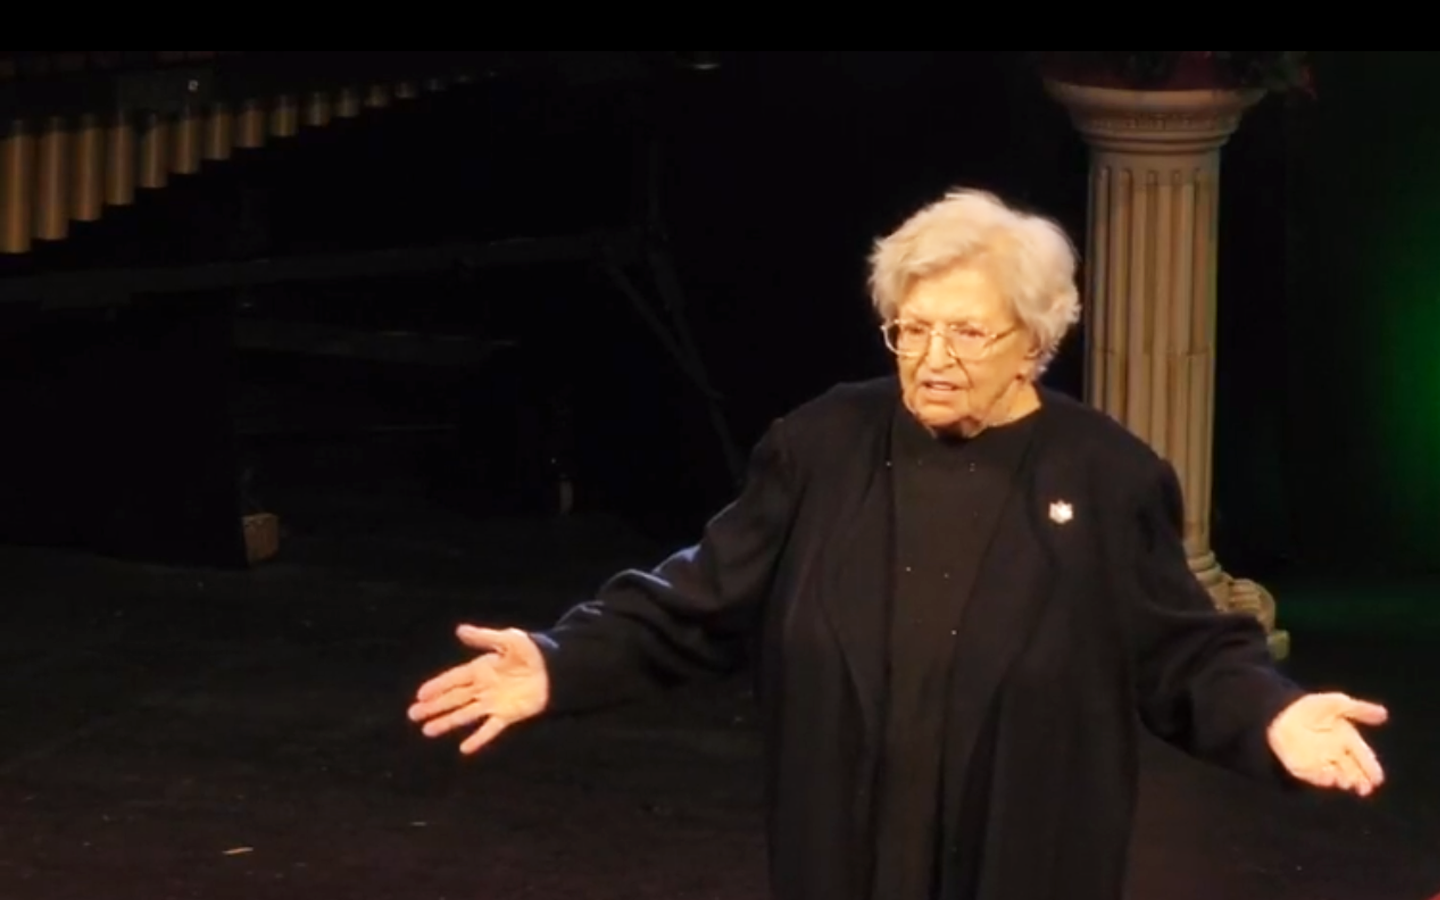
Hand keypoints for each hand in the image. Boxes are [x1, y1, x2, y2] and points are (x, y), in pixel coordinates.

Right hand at [407, 625, 549, 753]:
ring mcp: (494, 703)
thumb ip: (484, 637)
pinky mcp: (507, 715)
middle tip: (413, 714)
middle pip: (454, 698)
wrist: (555, 669)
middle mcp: (483, 687)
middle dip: (433, 706)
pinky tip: (464, 748)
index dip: (437, 686)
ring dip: (447, 722)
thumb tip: (460, 629)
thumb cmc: (532, 652)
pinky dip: (478, 739)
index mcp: (481, 668)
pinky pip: (490, 729)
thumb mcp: (509, 639)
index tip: (420, 695)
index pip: (453, 679)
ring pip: (465, 714)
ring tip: (428, 731)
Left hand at [1266, 692, 1387, 795]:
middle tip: (1365, 788)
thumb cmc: (1311, 707)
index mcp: (1347, 739)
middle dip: (1360, 780)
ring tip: (1348, 783)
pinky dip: (1323, 778)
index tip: (1377, 778)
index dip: (1372, 768)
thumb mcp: (1337, 703)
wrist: (1281, 711)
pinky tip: (1329, 777)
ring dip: (1343, 780)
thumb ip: (1360, 710)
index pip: (1364, 757)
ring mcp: (1320, 761)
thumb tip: (1385, 714)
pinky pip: (1315, 775)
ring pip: (1336, 775)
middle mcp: (1336, 753)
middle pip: (1353, 770)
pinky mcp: (1303, 766)